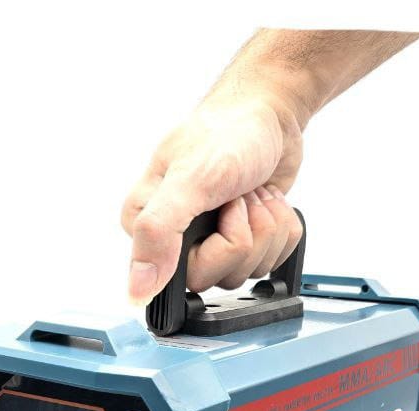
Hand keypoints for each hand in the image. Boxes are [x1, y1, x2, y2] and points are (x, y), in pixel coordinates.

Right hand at [121, 91, 305, 304]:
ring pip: (252, 269)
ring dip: (267, 227)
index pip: (187, 277)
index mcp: (149, 225)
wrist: (269, 113)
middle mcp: (177, 239)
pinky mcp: (245, 240)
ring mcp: (213, 241)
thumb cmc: (226, 132)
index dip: (219, 246)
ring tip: (252, 192)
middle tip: (239, 197)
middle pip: (224, 277)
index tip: (222, 209)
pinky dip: (281, 227)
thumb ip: (157, 233)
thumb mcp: (189, 180)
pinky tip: (266, 200)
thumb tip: (137, 290)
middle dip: (248, 234)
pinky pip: (274, 259)